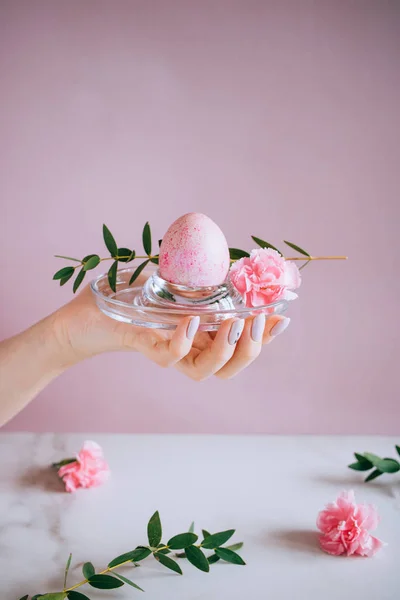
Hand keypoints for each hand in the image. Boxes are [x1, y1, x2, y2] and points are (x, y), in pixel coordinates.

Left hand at [56, 283, 289, 379]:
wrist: (78, 318)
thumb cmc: (121, 298)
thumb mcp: (166, 282)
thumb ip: (194, 280)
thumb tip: (227, 263)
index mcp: (196, 335)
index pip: (237, 343)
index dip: (263, 336)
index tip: (281, 317)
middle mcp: (185, 348)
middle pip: (230, 366)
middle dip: (251, 348)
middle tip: (258, 322)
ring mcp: (166, 351)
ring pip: (206, 370)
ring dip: (226, 350)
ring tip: (234, 324)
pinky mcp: (143, 347)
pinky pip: (169, 355)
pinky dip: (183, 340)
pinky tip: (192, 320)